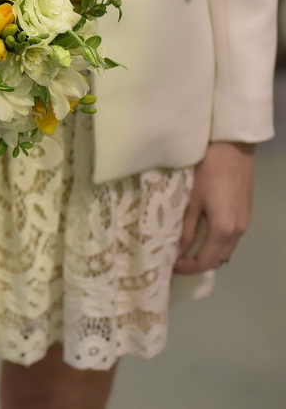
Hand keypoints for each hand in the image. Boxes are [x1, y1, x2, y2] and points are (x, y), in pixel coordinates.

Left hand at [173, 142, 253, 273]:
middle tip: (174, 259)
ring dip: (207, 253)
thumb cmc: (206, 171)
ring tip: (184, 249)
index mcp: (223, 229)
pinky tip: (200, 235)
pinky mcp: (245, 213)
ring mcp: (245, 222)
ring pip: (226, 249)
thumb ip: (185, 228)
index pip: (206, 261)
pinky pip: (230, 238)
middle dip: (196, 264)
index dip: (187, 267)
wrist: (231, 148)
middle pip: (218, 259)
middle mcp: (238, 230)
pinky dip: (215, 243)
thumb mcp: (191, 200)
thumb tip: (178, 251)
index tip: (169, 266)